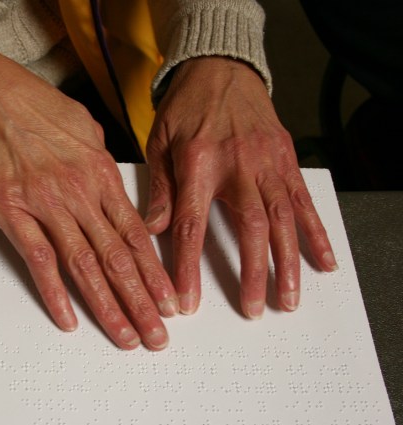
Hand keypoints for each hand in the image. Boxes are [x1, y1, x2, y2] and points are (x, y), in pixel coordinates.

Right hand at [0, 43, 177, 349]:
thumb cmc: (33, 105)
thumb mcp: (83, 127)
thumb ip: (102, 164)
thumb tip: (114, 190)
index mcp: (100, 173)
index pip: (136, 235)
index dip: (155, 273)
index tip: (170, 302)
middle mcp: (78, 192)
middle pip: (117, 258)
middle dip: (141, 302)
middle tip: (158, 335)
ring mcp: (45, 204)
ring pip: (84, 265)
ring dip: (107, 306)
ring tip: (126, 336)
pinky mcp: (11, 212)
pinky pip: (38, 260)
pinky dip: (54, 292)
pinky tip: (69, 319)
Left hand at [144, 57, 337, 317]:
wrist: (220, 68)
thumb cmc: (184, 109)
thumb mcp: (158, 143)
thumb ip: (158, 189)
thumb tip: (149, 233)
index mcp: (196, 163)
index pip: (190, 225)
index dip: (188, 267)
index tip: (186, 302)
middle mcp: (237, 165)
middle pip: (249, 228)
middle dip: (252, 272)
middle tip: (254, 310)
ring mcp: (267, 162)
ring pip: (283, 219)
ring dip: (288, 262)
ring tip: (289, 298)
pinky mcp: (286, 159)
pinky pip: (303, 201)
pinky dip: (315, 233)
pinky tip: (323, 261)